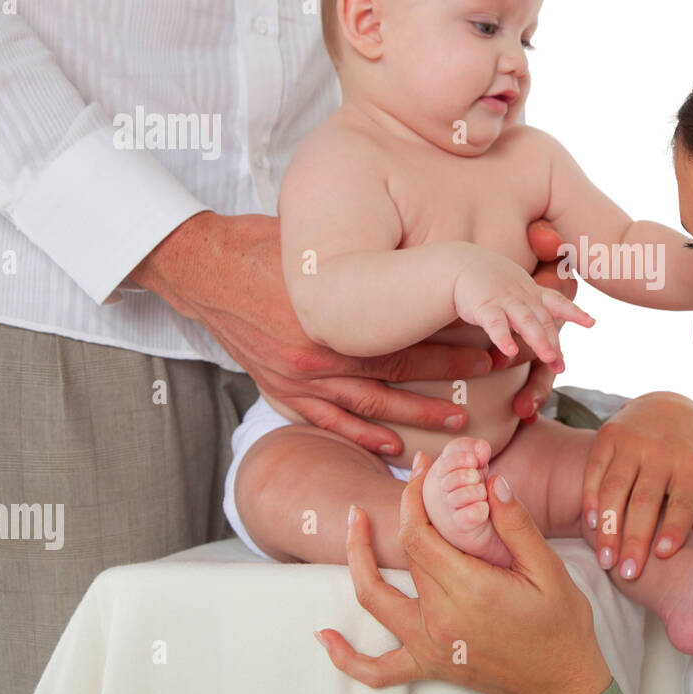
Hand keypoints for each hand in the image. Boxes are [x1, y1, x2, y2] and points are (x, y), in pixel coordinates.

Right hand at [130, 211, 489, 455]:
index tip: (488, 349)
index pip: (405, 338)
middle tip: (488, 381)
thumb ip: (366, 265)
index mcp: (332, 317)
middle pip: (396, 375)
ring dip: (415, 417)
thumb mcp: (320, 249)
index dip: (450, 347)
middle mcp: (317, 355)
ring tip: (455, 423)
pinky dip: (361, 436)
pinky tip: (392, 446)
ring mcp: (296, 379)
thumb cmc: (266, 247)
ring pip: (368, 407)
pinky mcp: (280, 391)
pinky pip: (327, 422)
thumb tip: (423, 260)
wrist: (204, 268)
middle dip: (446, 381)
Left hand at [315, 452, 614, 693]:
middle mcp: (440, 618)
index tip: (422, 469)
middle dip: (404, 510)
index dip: (415, 496)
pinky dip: (344, 656)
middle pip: (404, 553)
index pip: (421, 533)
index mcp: (470, 590)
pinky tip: (326, 636)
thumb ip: (517, 525)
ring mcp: (430, 645)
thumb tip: (493, 482)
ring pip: (374, 599)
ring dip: (357, 559)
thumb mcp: (550, 570)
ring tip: (355, 523)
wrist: (563, 684)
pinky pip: (375, 669)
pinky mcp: (429, 664)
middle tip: (413, 479)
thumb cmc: (562, 627)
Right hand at [502, 220, 579, 422]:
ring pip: (526, 321)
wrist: (458, 263)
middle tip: (562, 366)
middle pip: (544, 320)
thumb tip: (540, 328)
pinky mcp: (484, 305)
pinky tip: (509, 351)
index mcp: (531, 292)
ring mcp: (504, 299)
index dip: (575, 311)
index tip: (592, 322)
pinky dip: (503, 337)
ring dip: (539, 340)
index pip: (557, 302)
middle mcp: (522, 295)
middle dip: (555, 342)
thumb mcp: (516, 288)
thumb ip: (530, 306)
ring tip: (550, 359)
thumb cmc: (488, 281)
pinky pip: (495, 323)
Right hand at [583, 392, 692, 579]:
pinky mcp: (609, 435)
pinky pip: (595, 470)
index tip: (663, 556)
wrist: (669, 405)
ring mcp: (633, 442)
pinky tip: (591, 524)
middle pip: (646, 501)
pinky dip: (591, 498)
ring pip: (616, 489)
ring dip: (608, 528)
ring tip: (605, 560)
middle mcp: (663, 452)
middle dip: (635, 540)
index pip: (683, 500)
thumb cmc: (689, 454)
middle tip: (628, 574)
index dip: (674, 528)